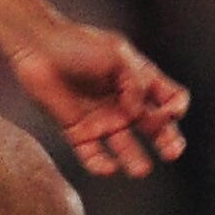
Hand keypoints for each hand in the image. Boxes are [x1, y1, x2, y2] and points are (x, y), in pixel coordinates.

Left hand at [7, 24, 189, 178]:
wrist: (38, 48)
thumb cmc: (78, 44)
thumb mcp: (117, 56)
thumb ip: (135, 84)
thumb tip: (138, 113)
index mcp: (139, 81)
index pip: (171, 99)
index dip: (176, 108)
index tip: (169, 112)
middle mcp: (124, 104)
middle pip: (155, 127)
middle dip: (168, 140)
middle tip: (172, 152)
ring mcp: (102, 119)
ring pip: (125, 147)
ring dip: (135, 160)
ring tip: (140, 170)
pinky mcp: (78, 131)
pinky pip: (92, 155)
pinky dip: (101, 165)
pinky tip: (109, 168)